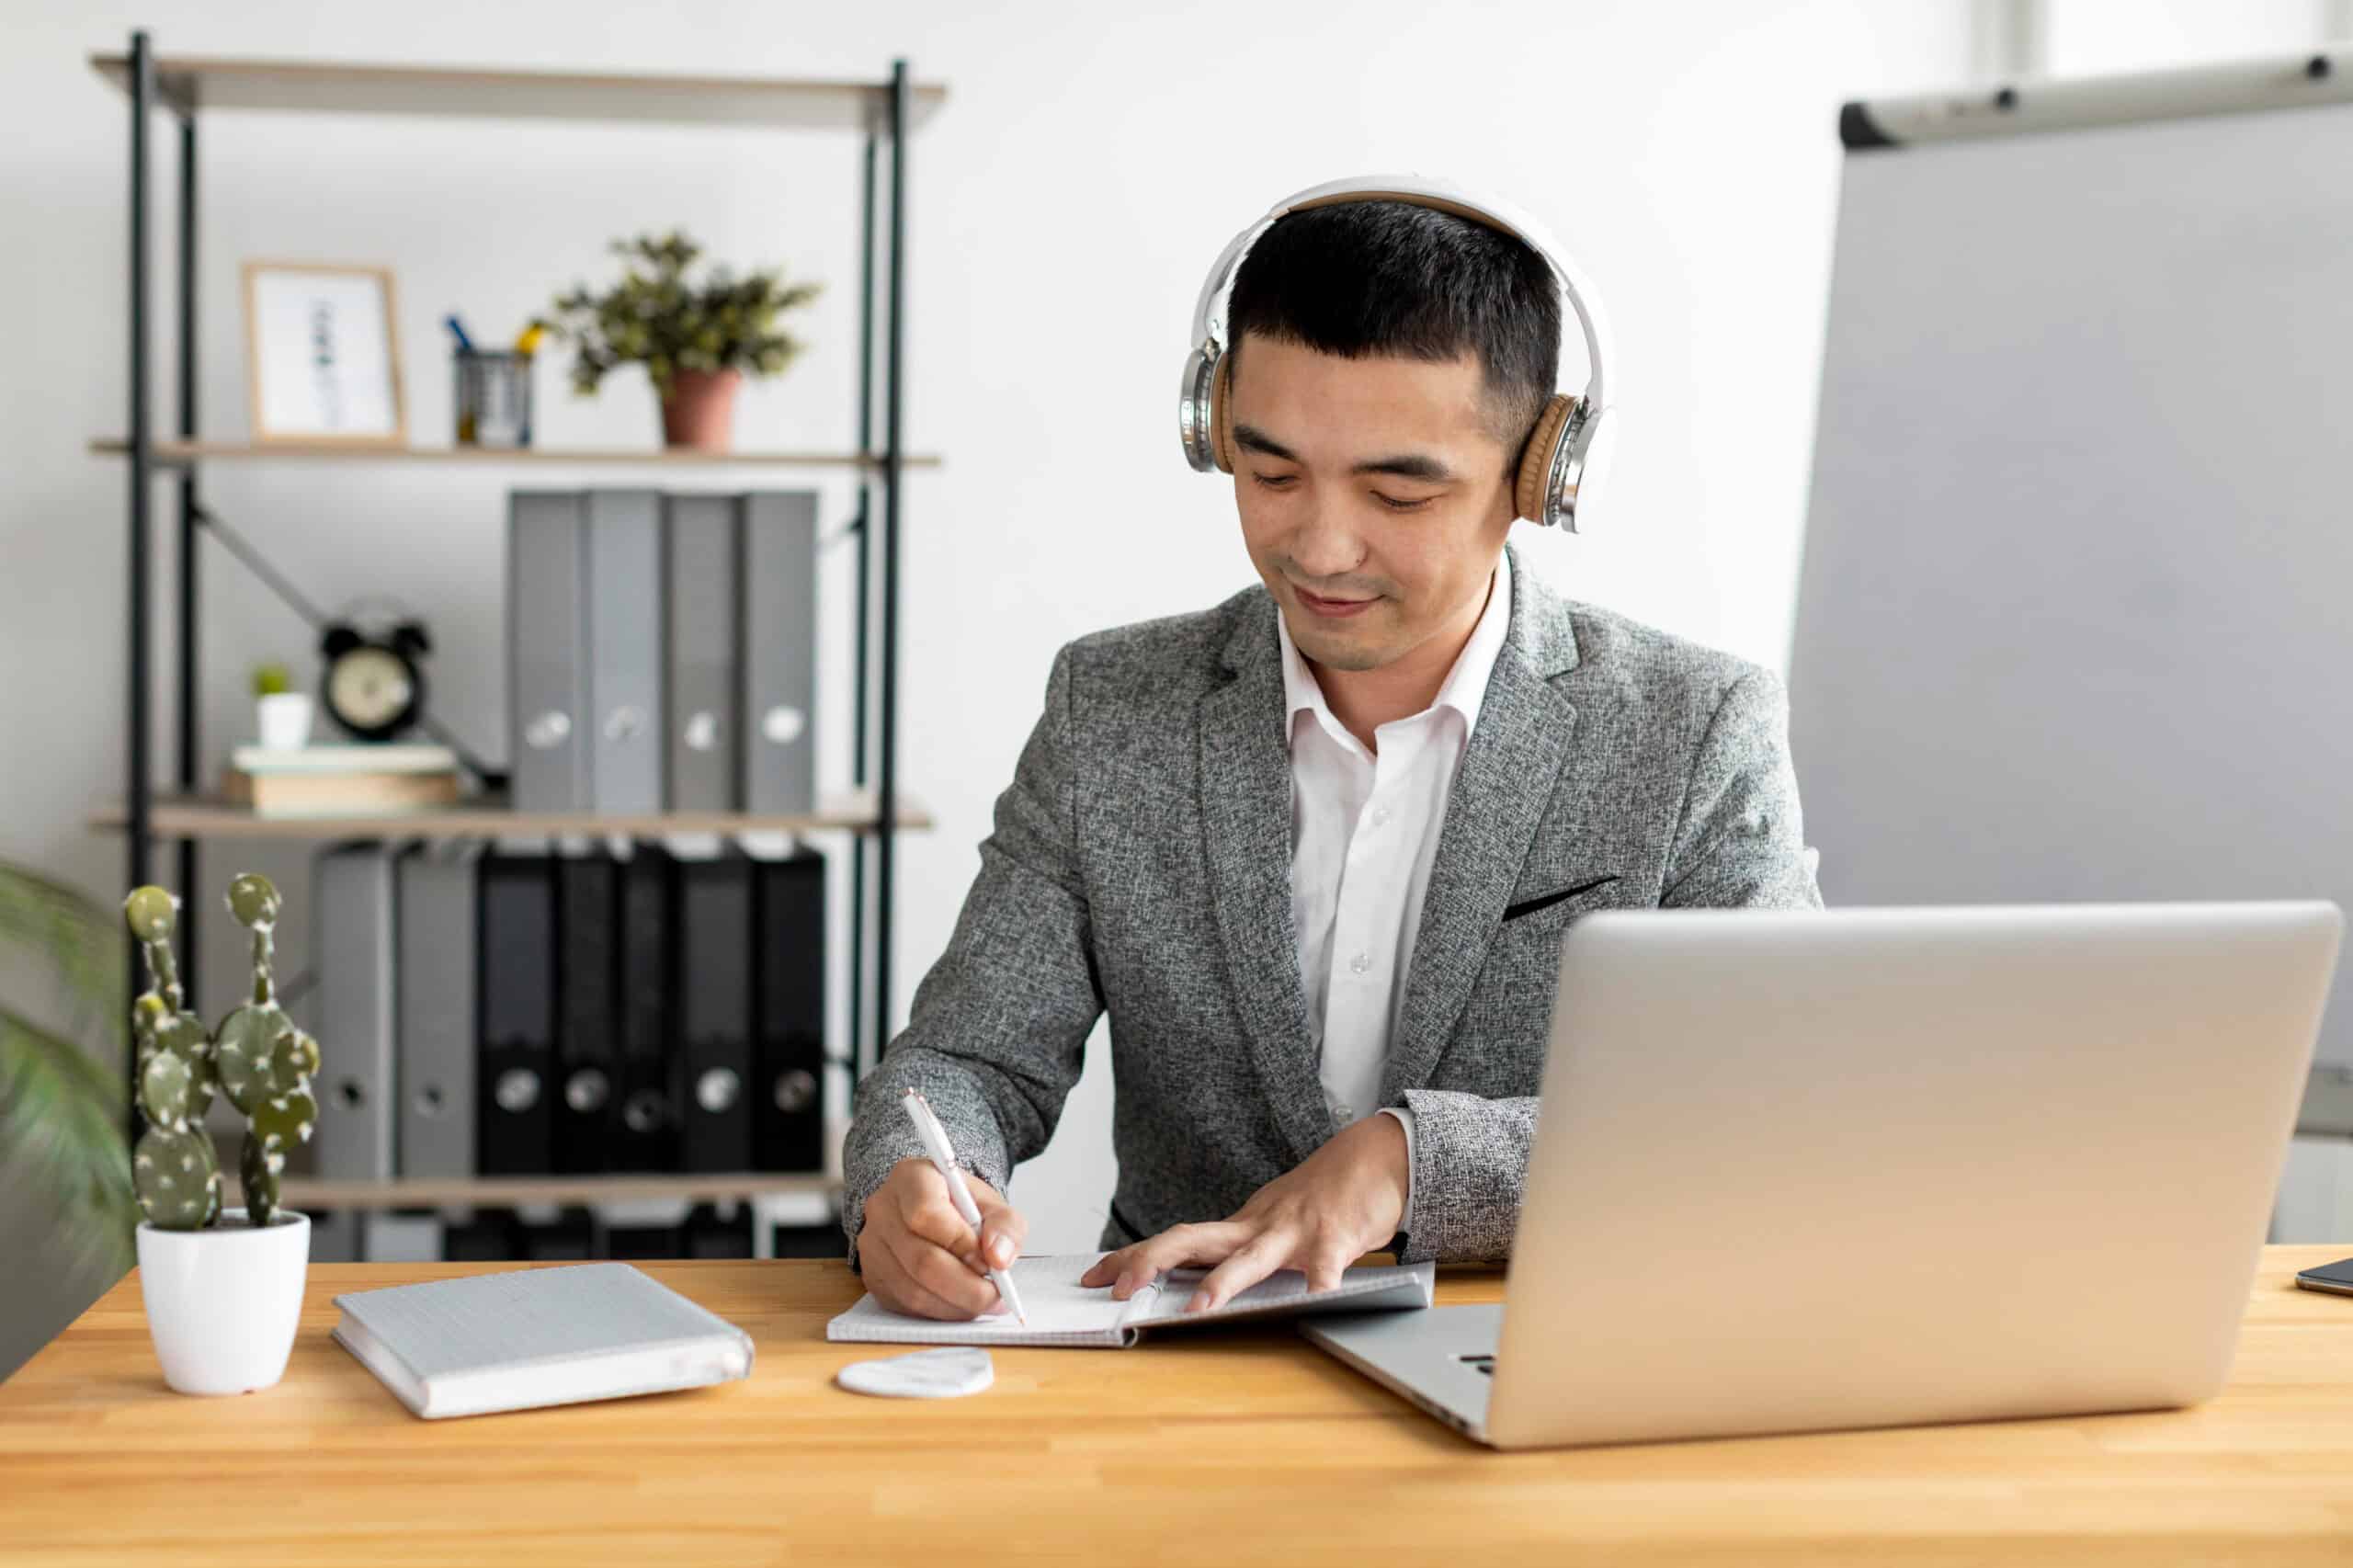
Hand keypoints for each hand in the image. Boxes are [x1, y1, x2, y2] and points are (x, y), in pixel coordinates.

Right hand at [858, 1157, 1027, 1319]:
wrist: (931, 1212)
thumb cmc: (961, 1206)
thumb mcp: (991, 1204)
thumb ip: (1005, 1225)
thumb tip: (999, 1258)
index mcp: (912, 1178)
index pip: (927, 1214)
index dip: (962, 1243)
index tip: (990, 1261)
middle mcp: (883, 1209)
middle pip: (921, 1259)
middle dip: (966, 1286)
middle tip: (996, 1296)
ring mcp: (872, 1245)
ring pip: (913, 1290)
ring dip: (956, 1305)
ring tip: (984, 1302)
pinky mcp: (872, 1276)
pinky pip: (906, 1305)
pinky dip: (940, 1312)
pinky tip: (961, 1305)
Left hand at [1079, 1112, 1407, 1312]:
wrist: (1373, 1157)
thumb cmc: (1319, 1199)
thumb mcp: (1269, 1222)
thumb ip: (1236, 1249)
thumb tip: (1192, 1278)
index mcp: (1238, 1226)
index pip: (1173, 1240)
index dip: (1132, 1256)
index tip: (1091, 1276)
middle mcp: (1257, 1225)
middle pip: (1193, 1239)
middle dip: (1152, 1262)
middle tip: (1118, 1289)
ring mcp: (1294, 1230)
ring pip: (1251, 1257)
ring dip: (1224, 1282)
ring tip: (1199, 1308)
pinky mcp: (1336, 1236)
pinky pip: (1326, 1265)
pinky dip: (1321, 1282)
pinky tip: (1318, 1300)